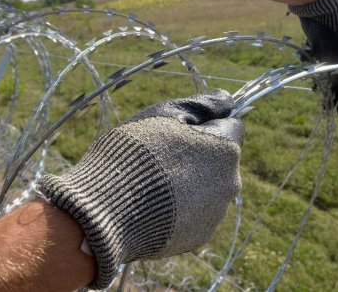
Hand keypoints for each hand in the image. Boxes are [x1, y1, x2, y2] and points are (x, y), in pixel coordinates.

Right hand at [38, 89, 242, 288]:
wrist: (106, 211)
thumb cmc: (133, 154)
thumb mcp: (164, 115)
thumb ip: (201, 105)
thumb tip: (228, 99)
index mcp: (226, 151)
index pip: (230, 126)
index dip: (203, 123)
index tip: (177, 129)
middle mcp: (229, 185)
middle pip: (218, 160)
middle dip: (196, 155)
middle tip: (158, 156)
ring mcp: (214, 215)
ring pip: (206, 188)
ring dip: (187, 182)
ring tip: (149, 183)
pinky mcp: (197, 237)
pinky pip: (192, 215)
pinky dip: (178, 209)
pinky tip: (150, 206)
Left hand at [289, 0, 337, 118]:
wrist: (323, 4)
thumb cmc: (337, 36)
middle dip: (334, 92)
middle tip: (326, 103)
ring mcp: (332, 46)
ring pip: (327, 67)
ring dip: (322, 77)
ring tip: (315, 86)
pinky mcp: (319, 36)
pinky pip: (317, 53)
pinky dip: (313, 60)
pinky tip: (306, 60)